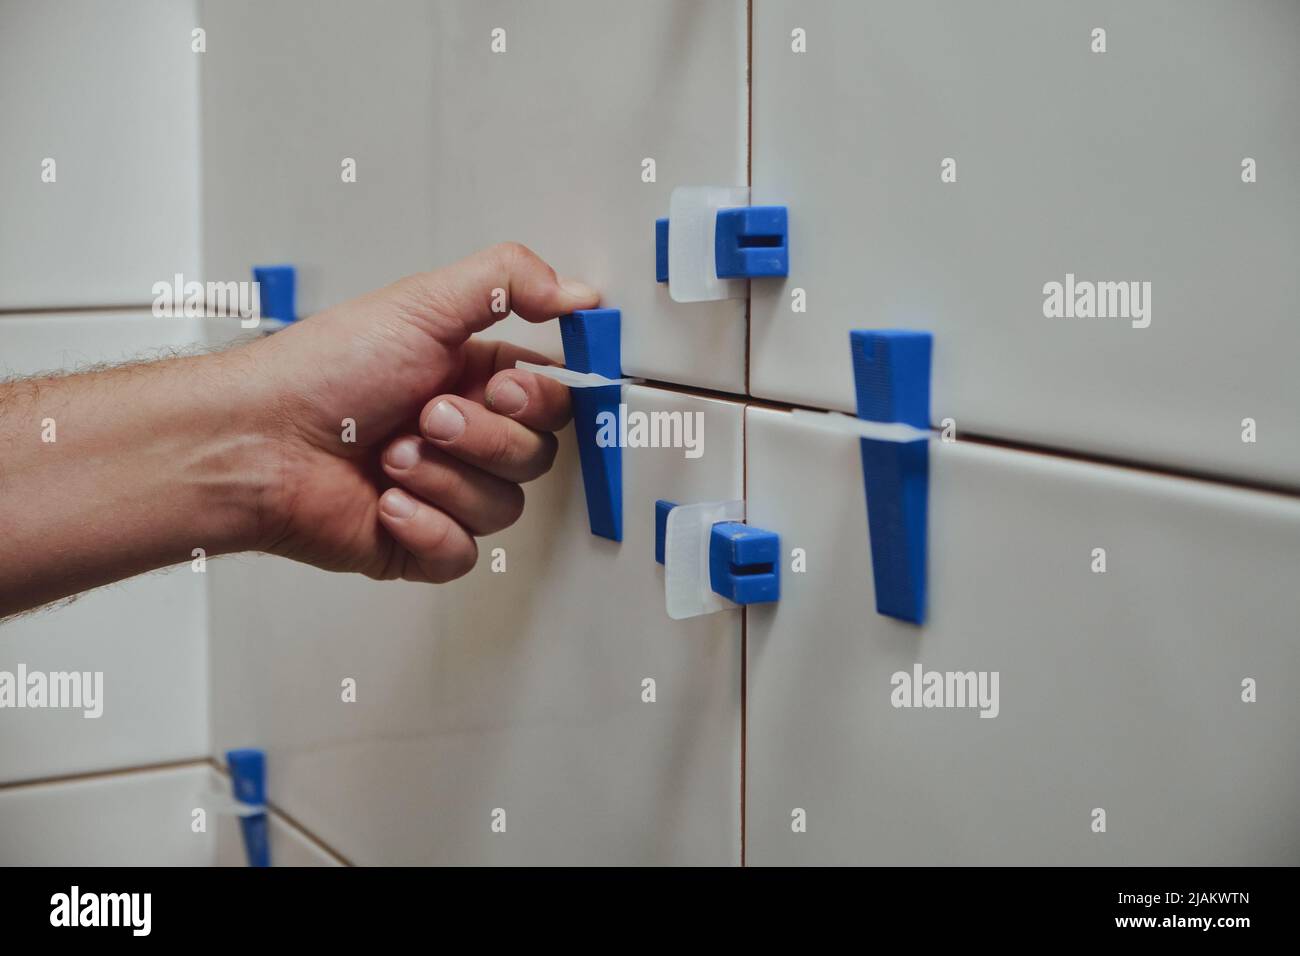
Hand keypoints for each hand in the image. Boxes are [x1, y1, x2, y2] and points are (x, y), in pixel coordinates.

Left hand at [243, 242, 599, 581]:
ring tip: (389, 457)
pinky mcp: (419, 542)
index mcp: (470, 377)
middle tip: (427, 416)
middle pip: (535, 455)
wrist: (254, 443)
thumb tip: (578, 293)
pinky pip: (463, 553)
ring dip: (443, 479)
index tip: (505, 388)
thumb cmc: (319, 373)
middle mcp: (462, 435)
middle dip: (480, 438)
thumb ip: (509, 282)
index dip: (539, 401)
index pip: (552, 399)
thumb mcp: (421, 302)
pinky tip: (385, 502)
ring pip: (503, 506)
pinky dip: (425, 527)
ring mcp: (442, 491)